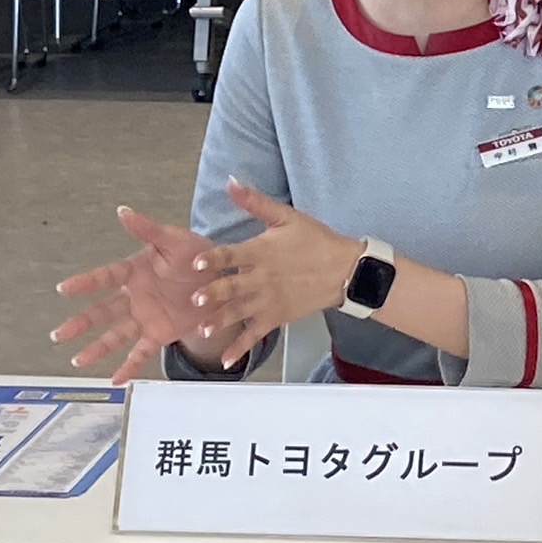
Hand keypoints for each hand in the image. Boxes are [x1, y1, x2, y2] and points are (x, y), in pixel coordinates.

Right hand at [52, 206, 215, 384]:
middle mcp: (135, 296)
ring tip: (76, 361)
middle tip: (58, 334)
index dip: (85, 283)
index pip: (105, 277)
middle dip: (80, 323)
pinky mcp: (160, 333)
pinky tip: (115, 381)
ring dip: (96, 348)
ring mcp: (145, 317)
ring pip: (115, 335)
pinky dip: (129, 366)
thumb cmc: (198, 255)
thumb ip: (149, 229)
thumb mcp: (176, 239)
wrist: (222, 279)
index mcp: (136, 271)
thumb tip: (123, 210)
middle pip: (102, 311)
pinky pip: (141, 352)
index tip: (63, 288)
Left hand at [187, 178, 362, 368]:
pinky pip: (256, 335)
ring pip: (239, 312)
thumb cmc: (315, 240)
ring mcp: (269, 300)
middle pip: (233, 287)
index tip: (195, 263)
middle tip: (195, 300)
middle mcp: (262, 278)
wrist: (345, 270)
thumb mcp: (287, 216)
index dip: (214, 258)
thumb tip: (230, 181)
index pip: (232, 254)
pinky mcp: (277, 317)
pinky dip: (241, 348)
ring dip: (220, 321)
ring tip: (202, 330)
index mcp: (261, 252)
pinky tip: (226, 360)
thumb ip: (255, 202)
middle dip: (214, 294)